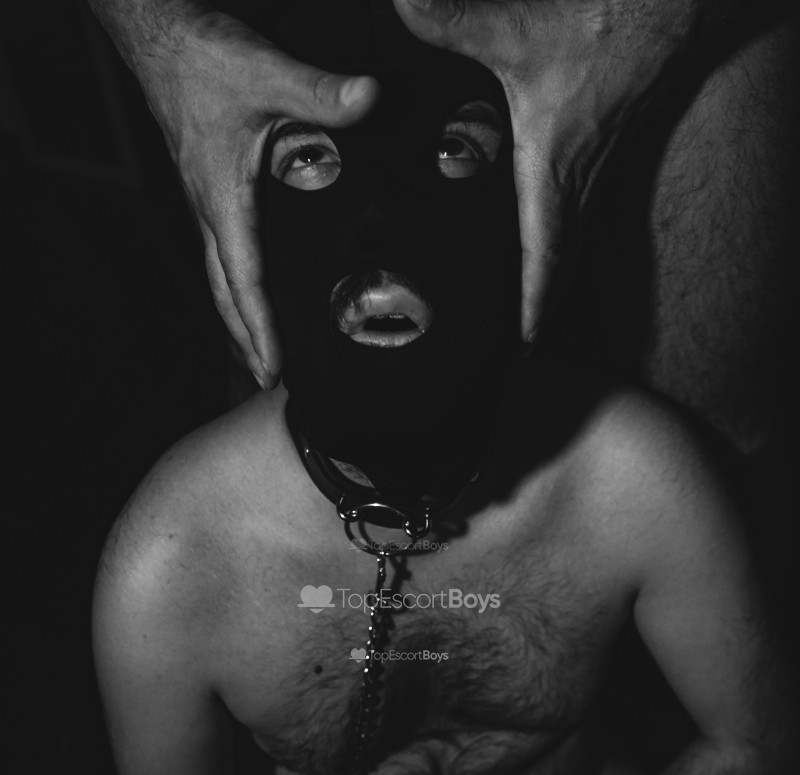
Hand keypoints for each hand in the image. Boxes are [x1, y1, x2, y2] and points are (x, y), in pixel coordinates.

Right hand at [91, 2, 377, 387]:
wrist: (161, 37)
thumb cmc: (205, 58)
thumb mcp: (267, 71)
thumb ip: (319, 91)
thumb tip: (368, 99)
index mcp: (223, 200)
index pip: (244, 281)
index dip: (260, 329)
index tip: (274, 369)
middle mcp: (210, 211)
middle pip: (225, 294)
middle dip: (245, 341)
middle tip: (268, 380)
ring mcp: (206, 203)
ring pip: (219, 277)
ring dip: (239, 319)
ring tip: (260, 354)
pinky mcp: (209, 189)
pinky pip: (222, 254)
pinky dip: (238, 286)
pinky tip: (256, 290)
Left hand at [394, 0, 733, 341]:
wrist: (671, 5)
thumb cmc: (606, 22)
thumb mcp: (519, 29)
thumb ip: (454, 22)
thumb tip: (403, 8)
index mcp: (555, 169)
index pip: (545, 254)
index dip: (535, 303)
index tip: (525, 344)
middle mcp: (580, 179)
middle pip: (560, 264)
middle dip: (541, 309)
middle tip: (519, 354)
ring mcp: (597, 167)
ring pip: (571, 240)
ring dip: (552, 279)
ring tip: (526, 320)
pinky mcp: (602, 148)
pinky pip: (580, 211)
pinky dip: (560, 240)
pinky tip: (539, 243)